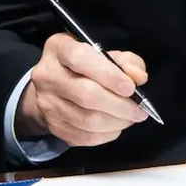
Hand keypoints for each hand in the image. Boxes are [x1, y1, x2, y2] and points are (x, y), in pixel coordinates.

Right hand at [16, 33, 151, 147]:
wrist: (54, 87)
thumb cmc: (84, 67)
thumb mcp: (105, 54)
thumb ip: (126, 62)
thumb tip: (138, 78)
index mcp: (59, 49)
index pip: (81, 59)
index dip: (109, 75)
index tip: (130, 88)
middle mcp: (47, 75)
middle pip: (86, 95)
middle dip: (120, 105)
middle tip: (138, 110)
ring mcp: (47, 103)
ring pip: (87, 120)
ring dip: (116, 122)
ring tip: (130, 118)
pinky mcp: (53, 125)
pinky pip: (85, 136)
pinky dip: (107, 134)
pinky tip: (115, 126)